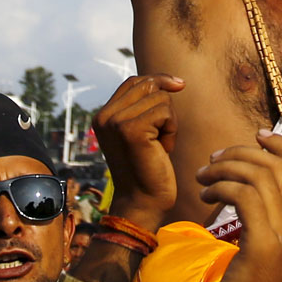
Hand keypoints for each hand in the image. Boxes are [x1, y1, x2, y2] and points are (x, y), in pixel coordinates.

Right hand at [92, 75, 184, 232]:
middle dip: (165, 107)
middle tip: (161, 135)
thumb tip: (170, 80)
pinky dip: (171, 130)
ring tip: (159, 146)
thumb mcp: (139, 133)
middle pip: (148, 86)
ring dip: (169, 122)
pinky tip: (163, 149)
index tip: (179, 85)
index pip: (133, 82)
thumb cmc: (147, 168)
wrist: (143, 202)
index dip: (158, 80)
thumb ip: (142, 108)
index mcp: (102, 116)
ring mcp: (116, 122)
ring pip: (160, 98)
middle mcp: (104, 116)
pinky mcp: (131, 130)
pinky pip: (165, 111)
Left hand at [197, 132, 281, 281]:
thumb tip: (248, 191)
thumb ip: (266, 221)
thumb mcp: (266, 251)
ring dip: (225, 168)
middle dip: (242, 153)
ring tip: (202, 178)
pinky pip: (243, 194)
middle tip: (214, 159)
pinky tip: (205, 196)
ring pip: (259, 175)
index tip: (256, 136)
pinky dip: (221, 187)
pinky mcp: (262, 242)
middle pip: (278, 165)